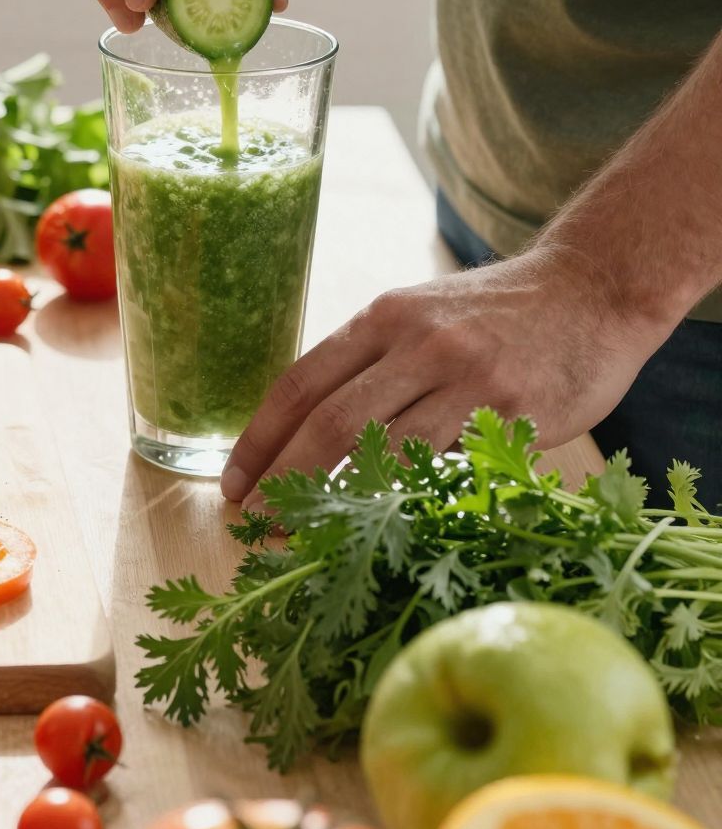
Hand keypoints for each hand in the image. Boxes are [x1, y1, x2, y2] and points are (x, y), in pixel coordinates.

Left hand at [219, 247, 672, 502]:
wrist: (593, 289)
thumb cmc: (497, 314)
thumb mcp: (422, 315)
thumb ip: (371, 364)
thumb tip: (305, 434)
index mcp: (383, 318)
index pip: (299, 383)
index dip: (259, 440)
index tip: (234, 484)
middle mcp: (418, 343)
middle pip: (329, 422)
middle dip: (284, 481)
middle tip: (257, 525)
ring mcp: (467, 378)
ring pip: (385, 452)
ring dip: (338, 504)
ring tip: (307, 539)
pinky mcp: (512, 413)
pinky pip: (451, 467)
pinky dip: (411, 502)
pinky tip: (384, 531)